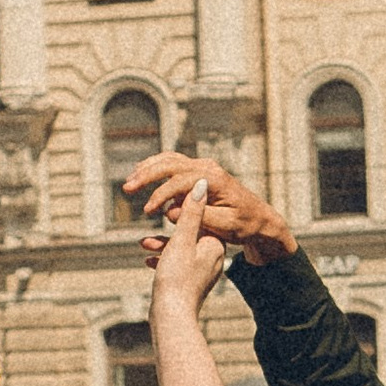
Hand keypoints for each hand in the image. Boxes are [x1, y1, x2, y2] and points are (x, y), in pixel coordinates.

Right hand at [126, 149, 295, 263]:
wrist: (258, 219)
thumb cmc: (244, 225)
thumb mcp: (224, 225)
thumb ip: (198, 216)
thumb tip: (170, 211)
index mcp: (214, 179)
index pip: (180, 182)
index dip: (160, 195)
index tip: (147, 210)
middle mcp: (208, 168)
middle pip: (171, 163)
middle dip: (146, 174)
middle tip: (127, 187)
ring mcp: (203, 168)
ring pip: (170, 159)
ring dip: (148, 168)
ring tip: (130, 180)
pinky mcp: (199, 173)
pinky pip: (174, 164)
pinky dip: (156, 167)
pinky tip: (142, 175)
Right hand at [148, 175, 229, 319]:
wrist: (172, 319)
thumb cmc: (177, 280)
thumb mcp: (183, 240)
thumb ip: (191, 212)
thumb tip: (200, 184)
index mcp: (215, 243)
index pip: (202, 213)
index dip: (184, 203)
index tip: (167, 198)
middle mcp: (212, 256)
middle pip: (191, 230)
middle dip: (171, 222)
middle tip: (156, 212)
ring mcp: (201, 271)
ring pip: (181, 247)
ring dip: (162, 243)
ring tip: (145, 242)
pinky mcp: (190, 283)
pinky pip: (176, 264)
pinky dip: (162, 258)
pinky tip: (147, 257)